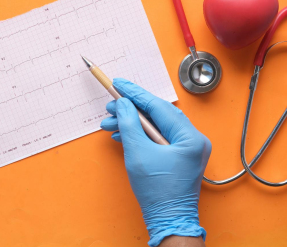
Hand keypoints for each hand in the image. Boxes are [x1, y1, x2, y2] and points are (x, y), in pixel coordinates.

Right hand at [100, 78, 210, 246]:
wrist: (168, 220)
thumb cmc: (157, 192)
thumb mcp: (138, 153)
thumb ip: (129, 123)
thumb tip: (123, 104)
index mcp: (190, 137)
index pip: (159, 106)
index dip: (136, 94)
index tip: (119, 84)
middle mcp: (193, 139)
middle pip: (158, 114)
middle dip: (131, 110)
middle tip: (110, 106)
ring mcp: (187, 148)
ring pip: (156, 125)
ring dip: (132, 123)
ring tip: (110, 123)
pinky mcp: (179, 155)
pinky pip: (158, 137)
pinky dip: (140, 134)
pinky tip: (122, 134)